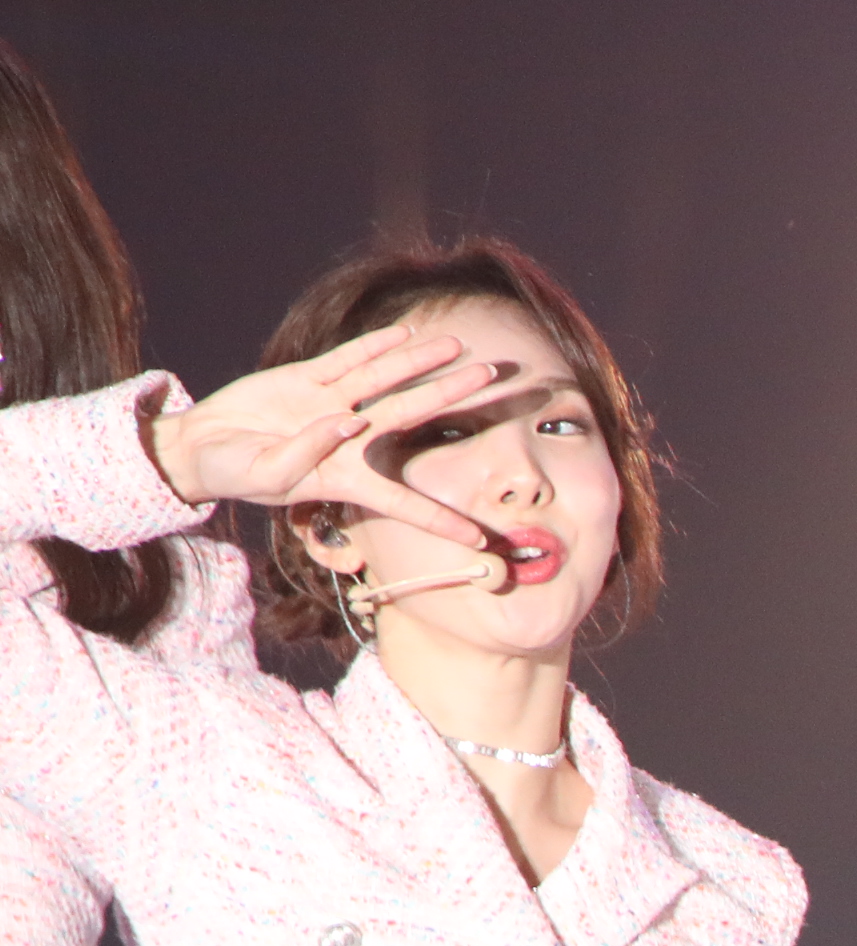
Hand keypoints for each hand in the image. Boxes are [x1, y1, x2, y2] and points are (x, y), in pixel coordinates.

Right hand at [139, 322, 499, 545]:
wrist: (201, 445)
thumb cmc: (235, 473)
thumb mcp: (268, 476)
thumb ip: (307, 455)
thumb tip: (348, 423)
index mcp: (346, 478)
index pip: (403, 502)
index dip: (440, 519)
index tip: (482, 538)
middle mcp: (351, 439)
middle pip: (412, 415)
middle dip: (452, 398)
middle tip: (494, 381)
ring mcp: (332, 404)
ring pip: (387, 379)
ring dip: (422, 362)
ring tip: (459, 346)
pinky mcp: (308, 379)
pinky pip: (349, 359)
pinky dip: (375, 346)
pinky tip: (407, 334)